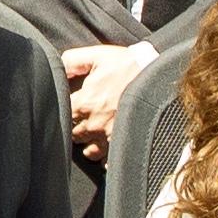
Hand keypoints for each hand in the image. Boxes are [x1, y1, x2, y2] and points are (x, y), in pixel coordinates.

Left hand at [63, 42, 151, 157]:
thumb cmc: (128, 66)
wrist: (160, 76)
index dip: (67, 112)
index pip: (62, 116)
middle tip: (87, 120)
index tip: (74, 108)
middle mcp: (94, 124)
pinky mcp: (124, 145)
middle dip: (78, 129)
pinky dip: (108, 157)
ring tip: (98, 134)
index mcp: (84, 103)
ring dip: (90, 145)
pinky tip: (110, 147)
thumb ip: (72, 61)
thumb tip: (57, 68)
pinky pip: (109, 161)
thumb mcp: (98, 56)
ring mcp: (109, 137)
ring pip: (89, 152)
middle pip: (74, 136)